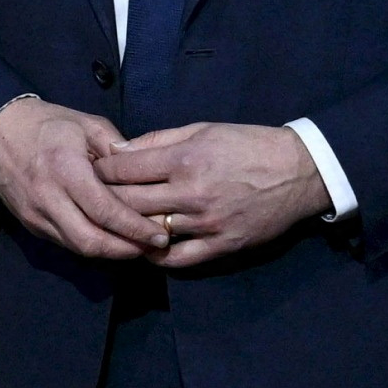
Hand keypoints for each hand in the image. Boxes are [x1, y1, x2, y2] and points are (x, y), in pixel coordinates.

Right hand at [0, 96, 166, 263]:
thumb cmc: (47, 124)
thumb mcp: (87, 124)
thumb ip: (118, 149)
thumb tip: (145, 173)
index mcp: (65, 169)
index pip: (104, 210)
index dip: (134, 228)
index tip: (160, 234)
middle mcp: (48, 198)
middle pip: (90, 241)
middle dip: (126, 250)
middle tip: (153, 247)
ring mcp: (36, 215)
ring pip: (78, 248)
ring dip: (110, 252)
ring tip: (137, 247)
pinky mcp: (31, 224)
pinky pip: (66, 243)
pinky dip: (91, 245)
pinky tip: (111, 240)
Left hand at [94, 123, 329, 268]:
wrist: (299, 172)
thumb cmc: (248, 144)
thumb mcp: (203, 129)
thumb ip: (158, 140)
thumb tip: (119, 151)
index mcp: (185, 158)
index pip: (125, 169)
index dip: (101, 171)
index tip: (89, 173)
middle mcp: (191, 192)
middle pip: (128, 202)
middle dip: (103, 200)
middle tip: (89, 201)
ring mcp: (205, 223)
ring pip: (149, 231)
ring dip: (126, 230)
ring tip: (111, 225)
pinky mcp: (221, 245)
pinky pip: (178, 259)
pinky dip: (156, 257)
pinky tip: (143, 249)